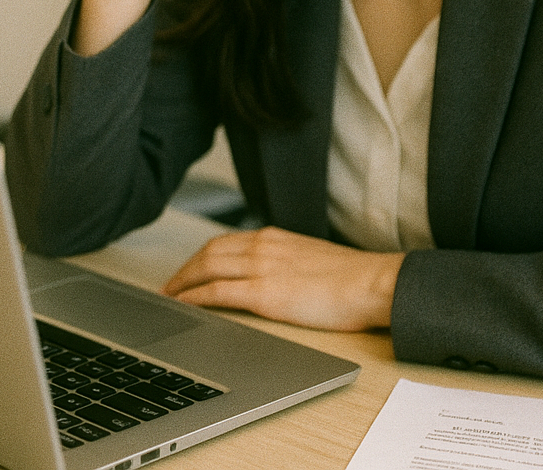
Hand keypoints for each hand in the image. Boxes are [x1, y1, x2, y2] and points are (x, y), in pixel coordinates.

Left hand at [161, 226, 403, 332]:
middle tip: (170, 284)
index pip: (224, 242)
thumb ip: (286, 261)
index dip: (200, 256)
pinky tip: (184, 304)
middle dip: (185, 269)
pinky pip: (217, 292)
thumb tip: (273, 275)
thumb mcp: (311, 258)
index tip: (189, 268)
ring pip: (207, 268)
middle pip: (208, 252)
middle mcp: (262, 246)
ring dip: (183, 282)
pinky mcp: (264, 293)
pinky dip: (195, 297)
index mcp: (274, 237)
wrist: (372, 283)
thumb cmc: (352, 277)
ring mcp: (261, 268)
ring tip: (170, 295)